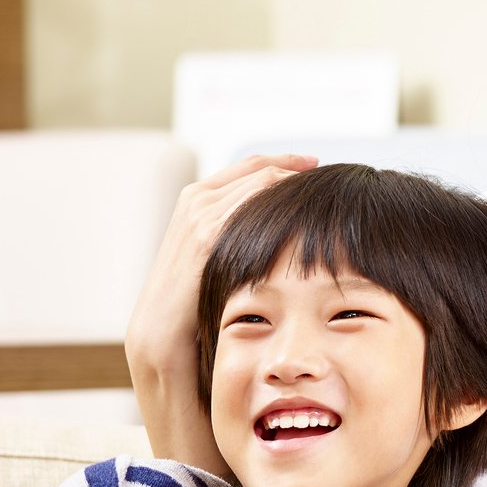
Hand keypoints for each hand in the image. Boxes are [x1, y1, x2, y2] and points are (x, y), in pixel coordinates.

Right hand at [126, 152, 317, 374]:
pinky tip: (308, 215)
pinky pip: (256, 207)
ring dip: (296, 187)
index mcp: (195, 196)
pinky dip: (284, 205)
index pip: (249, 165)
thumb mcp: (208, 249)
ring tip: (325, 195)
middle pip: (260, 170)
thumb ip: (231, 228)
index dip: (283, 160)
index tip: (313, 163)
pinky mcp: (208, 237)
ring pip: (263, 183)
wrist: (159, 325)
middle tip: (326, 177)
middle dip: (296, 171)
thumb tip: (271, 224)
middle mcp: (197, 199)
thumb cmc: (188, 295)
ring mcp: (201, 215)